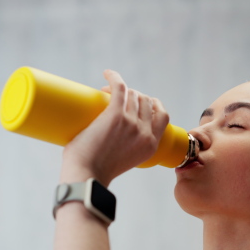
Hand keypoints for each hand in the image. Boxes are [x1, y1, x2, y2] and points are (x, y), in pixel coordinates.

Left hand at [59, 70, 168, 185]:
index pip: (162, 115)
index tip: (140, 102)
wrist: (87, 176)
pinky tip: (107, 73)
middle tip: (115, 98)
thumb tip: (111, 136)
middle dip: (133, 95)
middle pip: (145, 101)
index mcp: (151, 145)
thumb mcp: (125, 161)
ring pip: (132, 94)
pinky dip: (114, 77)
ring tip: (106, 91)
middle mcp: (145, 132)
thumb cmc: (97, 171)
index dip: (152, 104)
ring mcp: (132, 122)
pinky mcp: (116, 115)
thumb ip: (127, 149)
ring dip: (120, 88)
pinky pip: (120, 87)